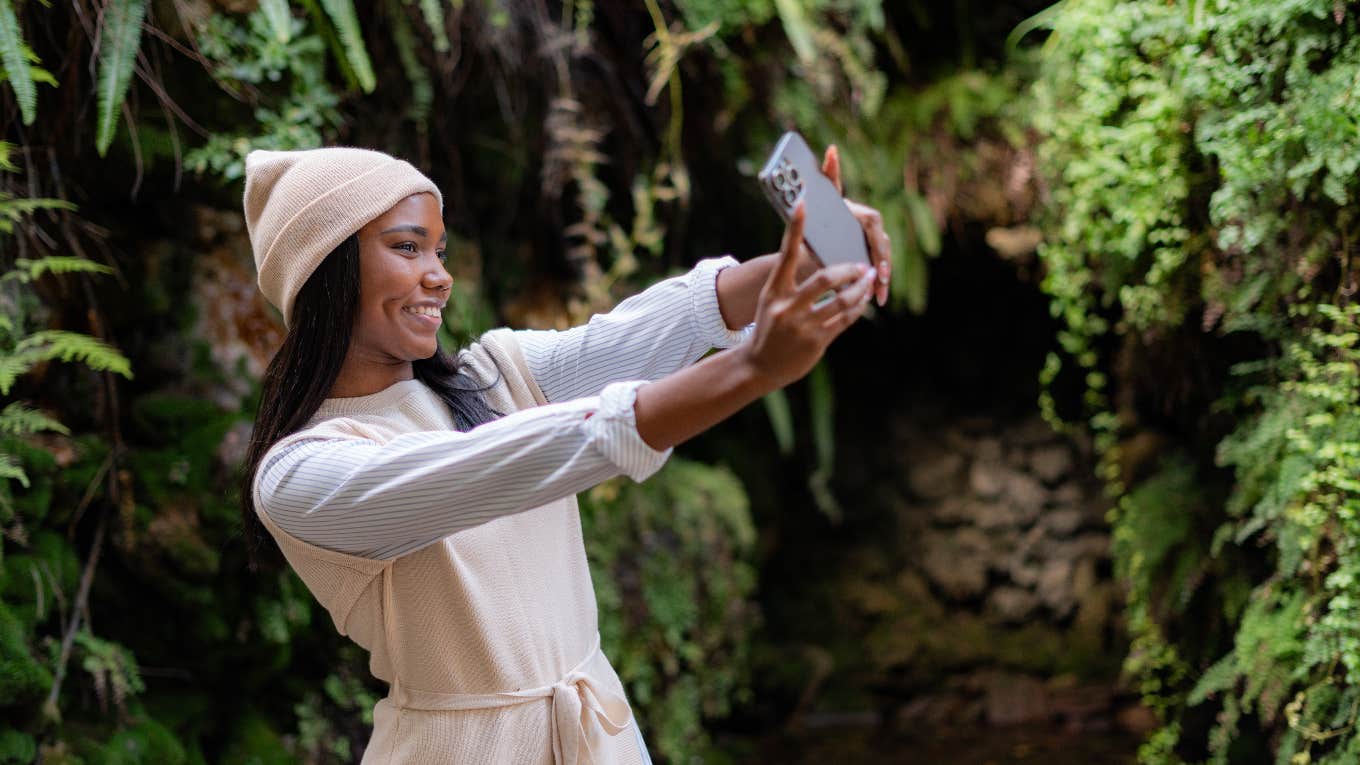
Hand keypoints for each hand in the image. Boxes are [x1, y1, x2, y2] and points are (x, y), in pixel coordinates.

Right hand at [741, 201, 877, 388]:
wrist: (757, 366)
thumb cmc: (769, 326)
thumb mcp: (771, 300)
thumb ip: (790, 282)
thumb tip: (812, 256)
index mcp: (774, 291)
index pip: (785, 253)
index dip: (795, 228)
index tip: (803, 202)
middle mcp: (786, 307)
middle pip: (825, 278)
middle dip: (848, 270)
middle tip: (861, 264)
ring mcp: (802, 326)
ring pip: (842, 301)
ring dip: (860, 288)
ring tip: (869, 279)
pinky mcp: (816, 342)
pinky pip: (845, 320)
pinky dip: (858, 307)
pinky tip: (864, 299)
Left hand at [820, 145, 892, 306]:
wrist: (809, 237)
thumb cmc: (814, 217)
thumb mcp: (818, 202)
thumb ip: (828, 179)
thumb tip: (833, 150)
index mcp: (857, 213)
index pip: (873, 223)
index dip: (878, 240)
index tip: (879, 258)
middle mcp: (868, 226)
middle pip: (881, 244)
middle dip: (883, 262)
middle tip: (880, 278)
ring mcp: (870, 241)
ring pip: (883, 258)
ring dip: (883, 277)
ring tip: (880, 294)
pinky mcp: (868, 255)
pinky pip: (878, 269)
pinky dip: (879, 284)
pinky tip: (879, 299)